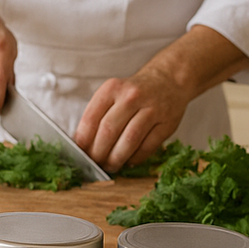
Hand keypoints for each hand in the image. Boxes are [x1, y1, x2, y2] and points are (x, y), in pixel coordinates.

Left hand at [75, 25, 248, 170]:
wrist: (168, 80)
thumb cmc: (134, 92)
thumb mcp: (113, 92)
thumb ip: (98, 113)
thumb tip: (83, 143)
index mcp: (112, 88)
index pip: (91, 117)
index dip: (83, 139)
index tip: (80, 152)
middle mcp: (131, 97)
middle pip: (109, 131)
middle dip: (98, 153)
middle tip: (95, 164)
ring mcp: (151, 110)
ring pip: (129, 140)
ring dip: (116, 158)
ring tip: (110, 167)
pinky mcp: (167, 124)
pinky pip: (148, 146)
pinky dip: (135, 158)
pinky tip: (128, 162)